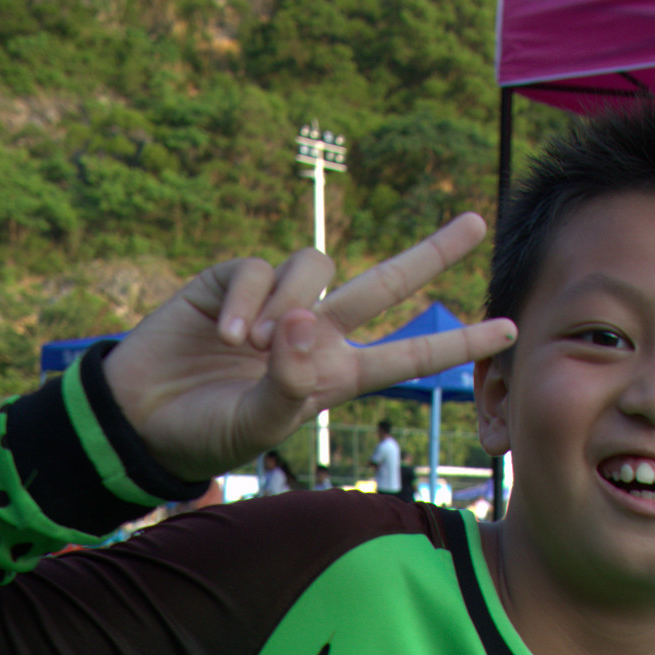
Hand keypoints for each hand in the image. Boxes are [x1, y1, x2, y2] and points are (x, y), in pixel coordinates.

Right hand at [103, 216, 517, 483]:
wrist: (143, 416)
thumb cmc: (209, 431)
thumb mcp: (260, 424)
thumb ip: (290, 381)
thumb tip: (307, 320)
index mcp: (337, 374)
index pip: (409, 354)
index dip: (457, 342)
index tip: (510, 328)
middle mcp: (318, 332)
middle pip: (387, 284)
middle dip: (431, 253)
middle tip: (478, 222)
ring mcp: (280, 302)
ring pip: (317, 267)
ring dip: (289, 303)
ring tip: (249, 348)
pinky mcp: (235, 280)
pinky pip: (259, 269)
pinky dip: (248, 300)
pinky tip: (225, 333)